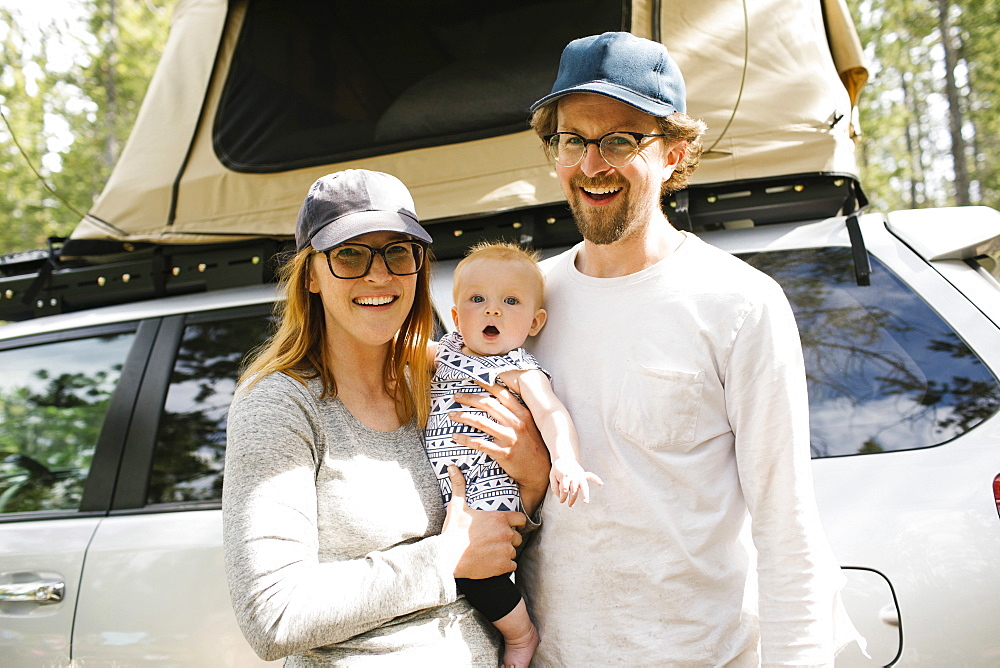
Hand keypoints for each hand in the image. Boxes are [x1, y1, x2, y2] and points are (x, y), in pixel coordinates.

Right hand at [441, 466, 525, 578]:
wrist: (447, 557)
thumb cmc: (453, 531)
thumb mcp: (456, 506)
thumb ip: (459, 486)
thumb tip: (451, 467)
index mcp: (499, 518)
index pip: (520, 520)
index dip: (515, 524)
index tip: (508, 527)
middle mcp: (506, 533)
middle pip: (517, 537)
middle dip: (509, 539)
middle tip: (494, 541)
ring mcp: (506, 550)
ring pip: (513, 551)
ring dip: (505, 553)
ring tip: (491, 552)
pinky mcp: (503, 566)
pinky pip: (512, 566)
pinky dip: (504, 566)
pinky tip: (491, 563)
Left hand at [450, 381, 549, 513]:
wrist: (540, 472)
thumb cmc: (533, 446)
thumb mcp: (531, 425)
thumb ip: (518, 412)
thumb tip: (500, 399)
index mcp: (523, 413)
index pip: (502, 394)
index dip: (486, 384)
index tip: (473, 379)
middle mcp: (517, 423)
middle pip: (488, 405)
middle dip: (469, 398)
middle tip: (456, 396)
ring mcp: (510, 438)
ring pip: (481, 422)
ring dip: (463, 417)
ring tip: (451, 414)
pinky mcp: (503, 453)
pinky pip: (480, 444)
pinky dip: (465, 439)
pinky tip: (455, 437)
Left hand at [550, 457, 603, 506]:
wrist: (563, 458)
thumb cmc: (557, 470)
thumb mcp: (552, 478)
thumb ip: (555, 488)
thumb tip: (561, 497)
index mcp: (564, 476)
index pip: (564, 490)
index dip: (562, 497)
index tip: (561, 501)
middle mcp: (573, 476)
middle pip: (574, 490)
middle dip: (572, 499)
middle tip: (570, 505)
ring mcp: (579, 475)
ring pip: (583, 486)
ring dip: (585, 494)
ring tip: (585, 501)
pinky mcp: (583, 474)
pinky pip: (591, 476)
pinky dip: (596, 479)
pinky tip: (601, 483)